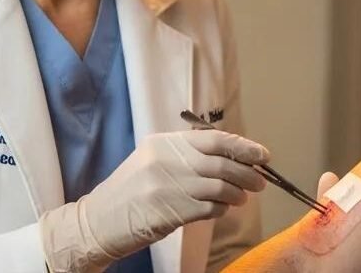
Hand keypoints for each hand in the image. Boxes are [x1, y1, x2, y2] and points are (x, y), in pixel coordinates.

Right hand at [39, 130, 269, 272]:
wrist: (98, 221)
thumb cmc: (130, 192)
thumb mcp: (153, 161)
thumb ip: (185, 155)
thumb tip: (231, 156)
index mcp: (164, 143)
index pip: (214, 139)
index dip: (244, 147)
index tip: (262, 155)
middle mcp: (167, 160)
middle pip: (222, 163)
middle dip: (248, 173)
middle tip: (261, 182)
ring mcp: (168, 186)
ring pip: (220, 187)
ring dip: (237, 194)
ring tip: (241, 198)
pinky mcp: (170, 211)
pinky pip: (209, 208)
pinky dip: (221, 209)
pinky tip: (220, 210)